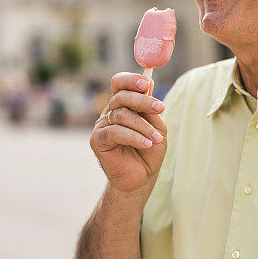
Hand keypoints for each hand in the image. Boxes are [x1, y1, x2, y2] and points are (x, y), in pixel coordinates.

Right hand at [90, 72, 167, 194]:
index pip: (120, 83)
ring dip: (143, 126)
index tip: (147, 83)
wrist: (141, 178)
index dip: (131, 80)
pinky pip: (115, 132)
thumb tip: (149, 83)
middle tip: (160, 108)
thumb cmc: (149, 152)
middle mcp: (109, 113)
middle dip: (142, 100)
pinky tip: (146, 144)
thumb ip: (151, 109)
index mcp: (122, 105)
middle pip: (121, 95)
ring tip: (157, 139)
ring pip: (121, 115)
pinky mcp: (97, 140)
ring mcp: (101, 126)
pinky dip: (134, 137)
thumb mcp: (156, 127)